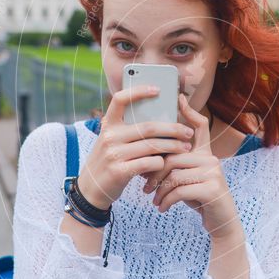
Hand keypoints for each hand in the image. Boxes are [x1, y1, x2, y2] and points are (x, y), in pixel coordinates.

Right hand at [75, 85, 195, 209]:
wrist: (90, 189)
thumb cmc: (109, 161)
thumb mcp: (112, 141)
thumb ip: (128, 131)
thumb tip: (160, 119)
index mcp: (108, 125)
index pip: (120, 99)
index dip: (138, 91)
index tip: (158, 89)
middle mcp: (109, 136)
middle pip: (148, 127)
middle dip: (173, 128)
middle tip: (187, 132)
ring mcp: (113, 154)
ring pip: (152, 145)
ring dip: (173, 146)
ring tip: (185, 147)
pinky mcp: (119, 171)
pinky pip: (149, 163)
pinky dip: (161, 163)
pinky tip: (166, 163)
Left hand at [142, 93, 243, 241]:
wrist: (220, 221)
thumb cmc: (198, 198)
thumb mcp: (186, 178)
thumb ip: (173, 166)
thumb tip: (146, 157)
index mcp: (205, 153)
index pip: (200, 126)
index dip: (190, 111)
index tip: (180, 97)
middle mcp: (211, 159)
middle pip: (173, 157)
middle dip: (155, 173)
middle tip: (145, 187)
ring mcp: (213, 173)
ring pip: (175, 175)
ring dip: (160, 190)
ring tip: (154, 200)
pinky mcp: (213, 189)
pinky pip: (180, 190)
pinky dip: (167, 200)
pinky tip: (162, 208)